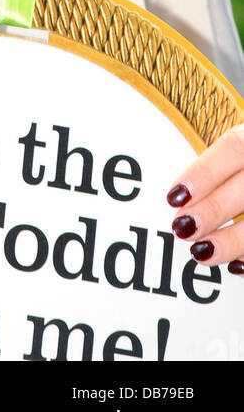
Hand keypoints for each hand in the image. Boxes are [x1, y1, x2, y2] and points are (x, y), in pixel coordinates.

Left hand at [166, 123, 243, 272]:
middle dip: (214, 209)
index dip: (204, 172)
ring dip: (232, 241)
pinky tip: (235, 264)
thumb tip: (180, 197)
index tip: (175, 195)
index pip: (235, 147)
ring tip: (202, 252)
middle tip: (183, 227)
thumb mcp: (242, 151)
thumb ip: (221, 168)